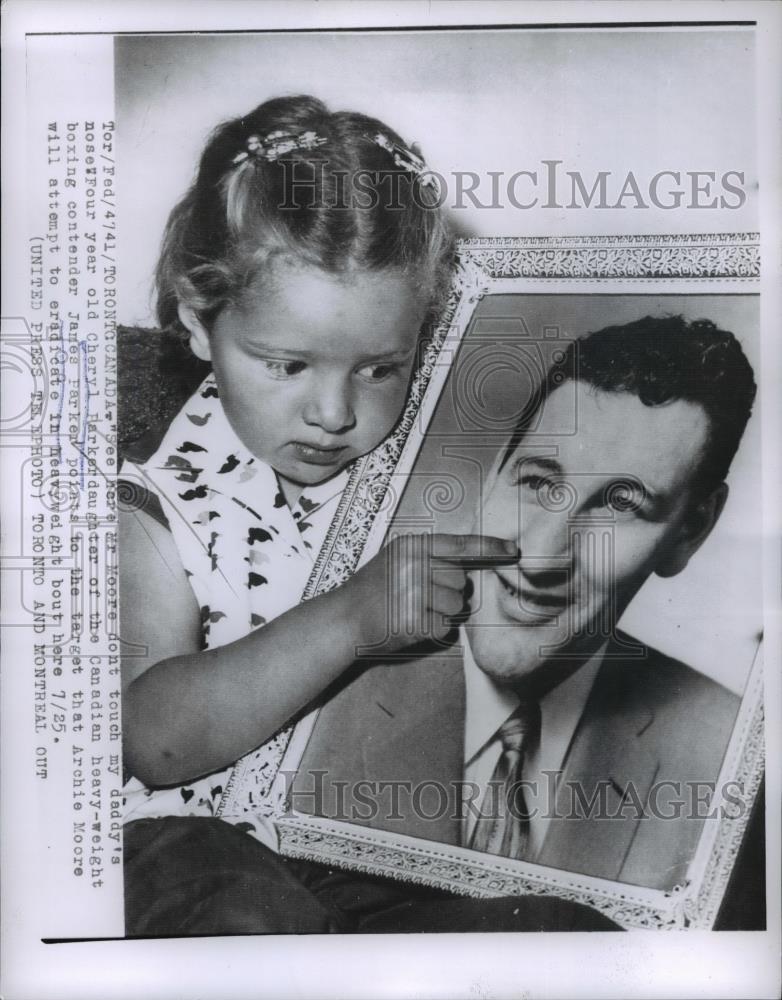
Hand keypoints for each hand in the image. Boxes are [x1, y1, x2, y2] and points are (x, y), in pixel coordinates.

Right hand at [338, 533, 518, 656]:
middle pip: (461, 580)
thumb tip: (469, 565)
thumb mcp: (397, 559)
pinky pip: (445, 627)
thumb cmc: (373, 589)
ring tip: (414, 609)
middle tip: (422, 596)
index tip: (513, 551)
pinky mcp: (414, 621)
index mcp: (412, 546)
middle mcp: (414, 566)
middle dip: (450, 591)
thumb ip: (430, 556)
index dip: (490, 547)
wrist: (344, 619)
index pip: (460, 544)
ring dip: (442, 611)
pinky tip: (412, 624)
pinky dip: (433, 630)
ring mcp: (414, 593)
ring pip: (456, 605)